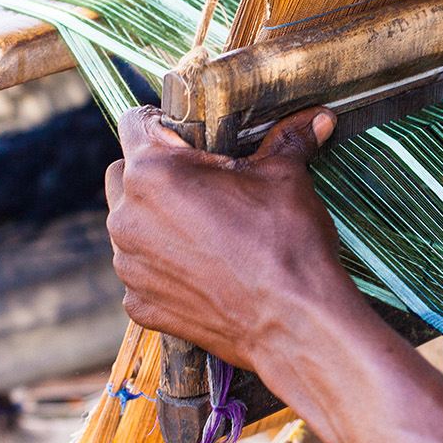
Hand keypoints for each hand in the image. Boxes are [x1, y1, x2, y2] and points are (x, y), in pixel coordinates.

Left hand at [105, 105, 354, 368]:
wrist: (294, 324)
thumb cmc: (287, 244)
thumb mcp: (287, 177)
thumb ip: (288, 140)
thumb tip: (318, 118)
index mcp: (153, 173)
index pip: (133, 123)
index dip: (160, 123)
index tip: (183, 136)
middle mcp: (127, 217)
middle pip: (124, 176)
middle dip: (155, 174)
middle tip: (202, 185)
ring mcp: (129, 265)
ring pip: (131, 226)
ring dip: (157, 222)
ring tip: (208, 232)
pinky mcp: (139, 304)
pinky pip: (142, 272)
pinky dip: (165, 267)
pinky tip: (206, 271)